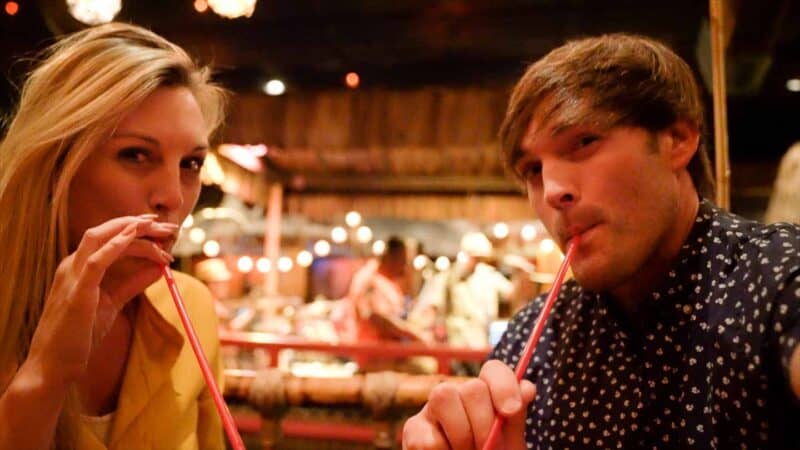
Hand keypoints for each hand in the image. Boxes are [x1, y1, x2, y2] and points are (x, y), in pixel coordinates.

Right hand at [26, 215, 176, 387]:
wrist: (54, 365)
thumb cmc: (79, 335)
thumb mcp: (112, 303)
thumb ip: (132, 284)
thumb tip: (158, 269)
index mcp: (78, 267)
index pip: (108, 238)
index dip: (137, 230)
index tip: (163, 231)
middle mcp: (72, 265)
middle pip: (106, 231)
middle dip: (139, 224)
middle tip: (170, 227)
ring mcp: (71, 276)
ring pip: (100, 238)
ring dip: (133, 230)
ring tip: (160, 229)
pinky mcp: (77, 291)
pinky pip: (96, 261)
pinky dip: (116, 245)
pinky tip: (134, 236)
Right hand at [402, 360, 535, 449]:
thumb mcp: (509, 445)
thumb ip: (515, 420)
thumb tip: (527, 388)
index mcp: (486, 395)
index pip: (494, 370)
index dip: (504, 385)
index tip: (510, 411)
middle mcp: (459, 394)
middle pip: (472, 387)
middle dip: (484, 424)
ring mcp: (433, 409)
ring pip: (443, 396)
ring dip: (461, 436)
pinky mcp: (413, 428)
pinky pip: (427, 435)